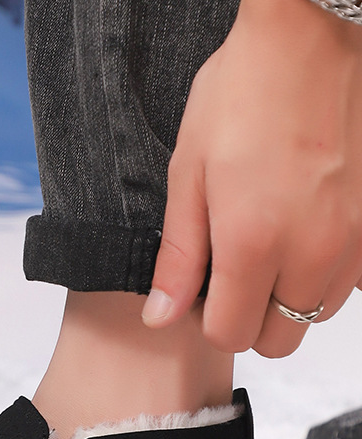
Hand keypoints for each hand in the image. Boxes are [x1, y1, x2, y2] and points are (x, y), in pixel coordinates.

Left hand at [143, 0, 361, 356]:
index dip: (208, 321)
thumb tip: (161, 318)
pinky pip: (352, 279)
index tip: (201, 292)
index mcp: (255, 243)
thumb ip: (179, 260)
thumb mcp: (189, 176)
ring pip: (318, 313)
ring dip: (288, 297)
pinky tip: (304, 231)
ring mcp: (358, 239)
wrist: (313, 35)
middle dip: (249, 320)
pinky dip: (325, 272)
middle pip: (279, 339)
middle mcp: (315, 251)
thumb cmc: (244, 94)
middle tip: (231, 275)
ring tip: (269, 246)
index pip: (231, 335)